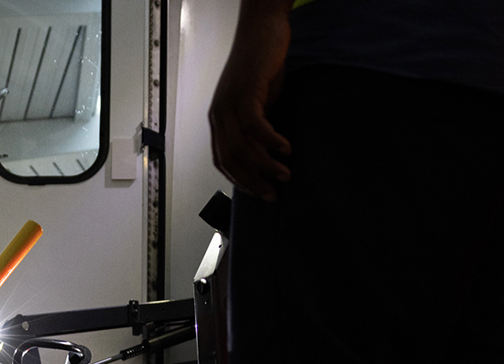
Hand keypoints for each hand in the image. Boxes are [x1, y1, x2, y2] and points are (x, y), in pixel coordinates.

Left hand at [208, 1, 293, 200]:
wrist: (262, 30)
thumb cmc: (261, 65)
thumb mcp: (257, 102)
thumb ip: (257, 126)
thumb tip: (267, 152)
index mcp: (219, 119)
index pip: (222, 160)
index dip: (238, 180)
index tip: (257, 193)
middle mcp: (219, 114)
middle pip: (231, 159)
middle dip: (252, 182)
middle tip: (272, 194)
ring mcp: (229, 104)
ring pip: (243, 147)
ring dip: (265, 166)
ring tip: (284, 174)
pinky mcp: (244, 93)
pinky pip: (255, 126)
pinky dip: (271, 141)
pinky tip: (285, 149)